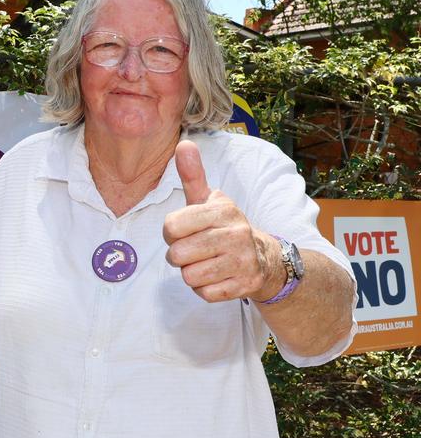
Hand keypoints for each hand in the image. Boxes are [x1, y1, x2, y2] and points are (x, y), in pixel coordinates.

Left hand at [162, 141, 283, 302]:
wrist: (266, 259)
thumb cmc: (225, 227)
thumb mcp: (210, 200)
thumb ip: (193, 175)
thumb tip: (184, 144)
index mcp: (222, 210)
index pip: (171, 226)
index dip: (172, 233)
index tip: (185, 231)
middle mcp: (235, 233)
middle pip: (177, 255)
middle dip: (180, 255)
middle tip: (196, 249)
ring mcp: (242, 261)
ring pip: (189, 276)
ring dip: (192, 273)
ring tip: (208, 262)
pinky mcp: (244, 285)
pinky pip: (204, 293)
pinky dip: (205, 289)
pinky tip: (218, 276)